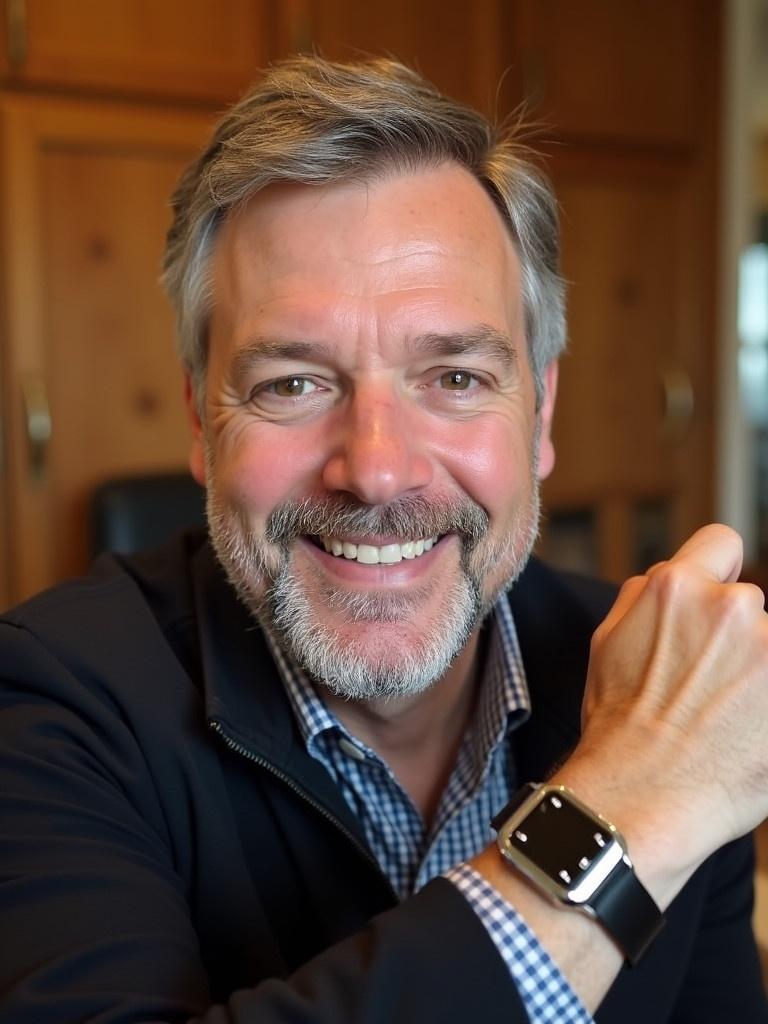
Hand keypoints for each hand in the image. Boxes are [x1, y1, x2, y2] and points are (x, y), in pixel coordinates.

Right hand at [558, 524, 767, 899]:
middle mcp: (731, 607)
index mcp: (676, 587)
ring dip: (755, 673)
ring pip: (767, 647)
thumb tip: (673, 575)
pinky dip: (767, 703)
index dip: (718, 571)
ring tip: (729, 718)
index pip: (721, 542)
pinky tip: (750, 727)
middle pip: (747, 605)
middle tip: (708, 689)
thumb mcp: (607, 641)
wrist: (640, 795)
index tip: (716, 607)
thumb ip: (644, 597)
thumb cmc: (619, 725)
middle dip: (734, 640)